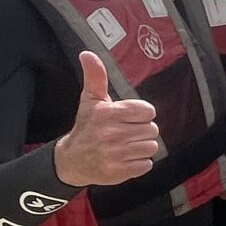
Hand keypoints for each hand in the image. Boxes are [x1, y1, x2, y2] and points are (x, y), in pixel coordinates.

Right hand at [53, 51, 159, 186]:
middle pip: (152, 130)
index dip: (141, 114)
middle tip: (126, 133)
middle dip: (142, 131)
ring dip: (142, 147)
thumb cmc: (87, 126)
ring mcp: (115, 154)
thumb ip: (95, 76)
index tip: (128, 118)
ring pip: (151, 147)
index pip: (147, 111)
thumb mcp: (90, 100)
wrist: (73, 160)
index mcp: (107, 113)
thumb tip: (87, 54)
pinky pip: (146, 164)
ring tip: (126, 145)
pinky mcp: (119, 172)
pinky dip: (139, 163)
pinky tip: (125, 158)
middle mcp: (111, 134)